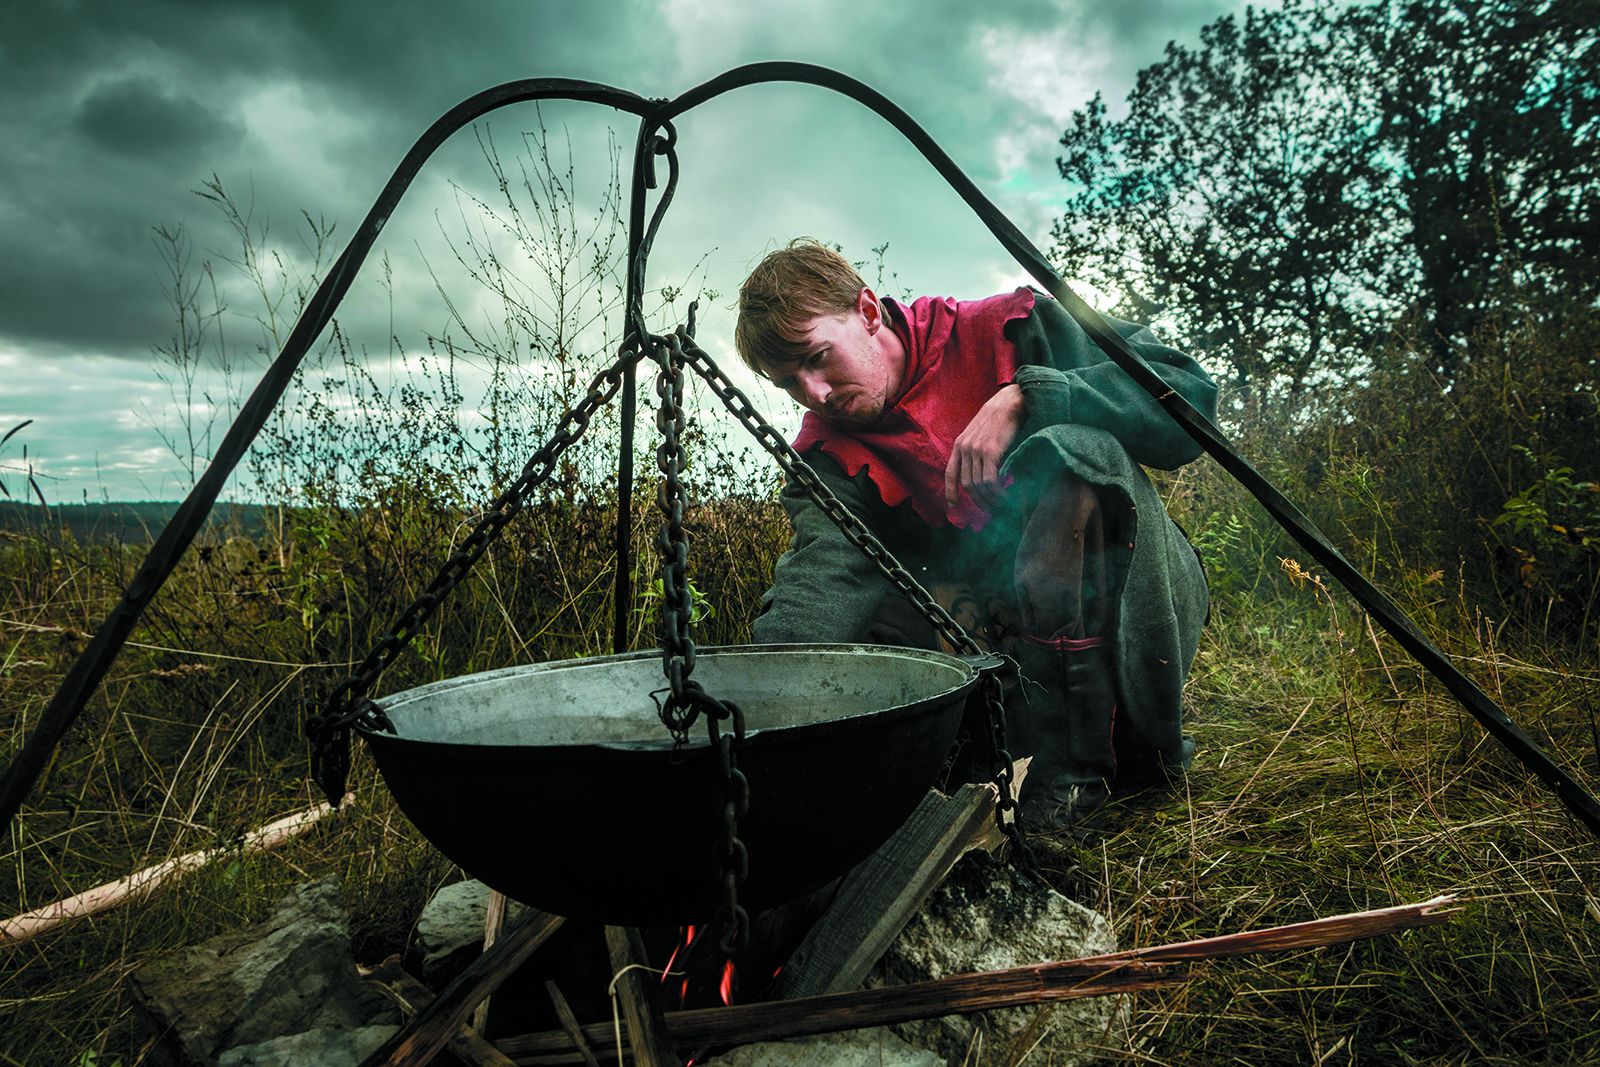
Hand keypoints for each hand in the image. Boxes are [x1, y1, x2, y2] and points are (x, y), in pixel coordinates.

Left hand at [945, 384, 1024, 511]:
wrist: (1012, 400)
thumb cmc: (1001, 417)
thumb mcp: (981, 432)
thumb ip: (976, 449)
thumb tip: (983, 473)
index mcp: (960, 444)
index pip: (950, 473)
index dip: (950, 492)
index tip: (953, 507)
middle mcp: (964, 447)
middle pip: (967, 484)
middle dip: (978, 501)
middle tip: (991, 511)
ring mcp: (976, 449)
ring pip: (979, 485)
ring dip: (990, 500)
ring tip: (1001, 506)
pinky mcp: (990, 451)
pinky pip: (990, 481)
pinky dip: (997, 493)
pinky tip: (1006, 497)